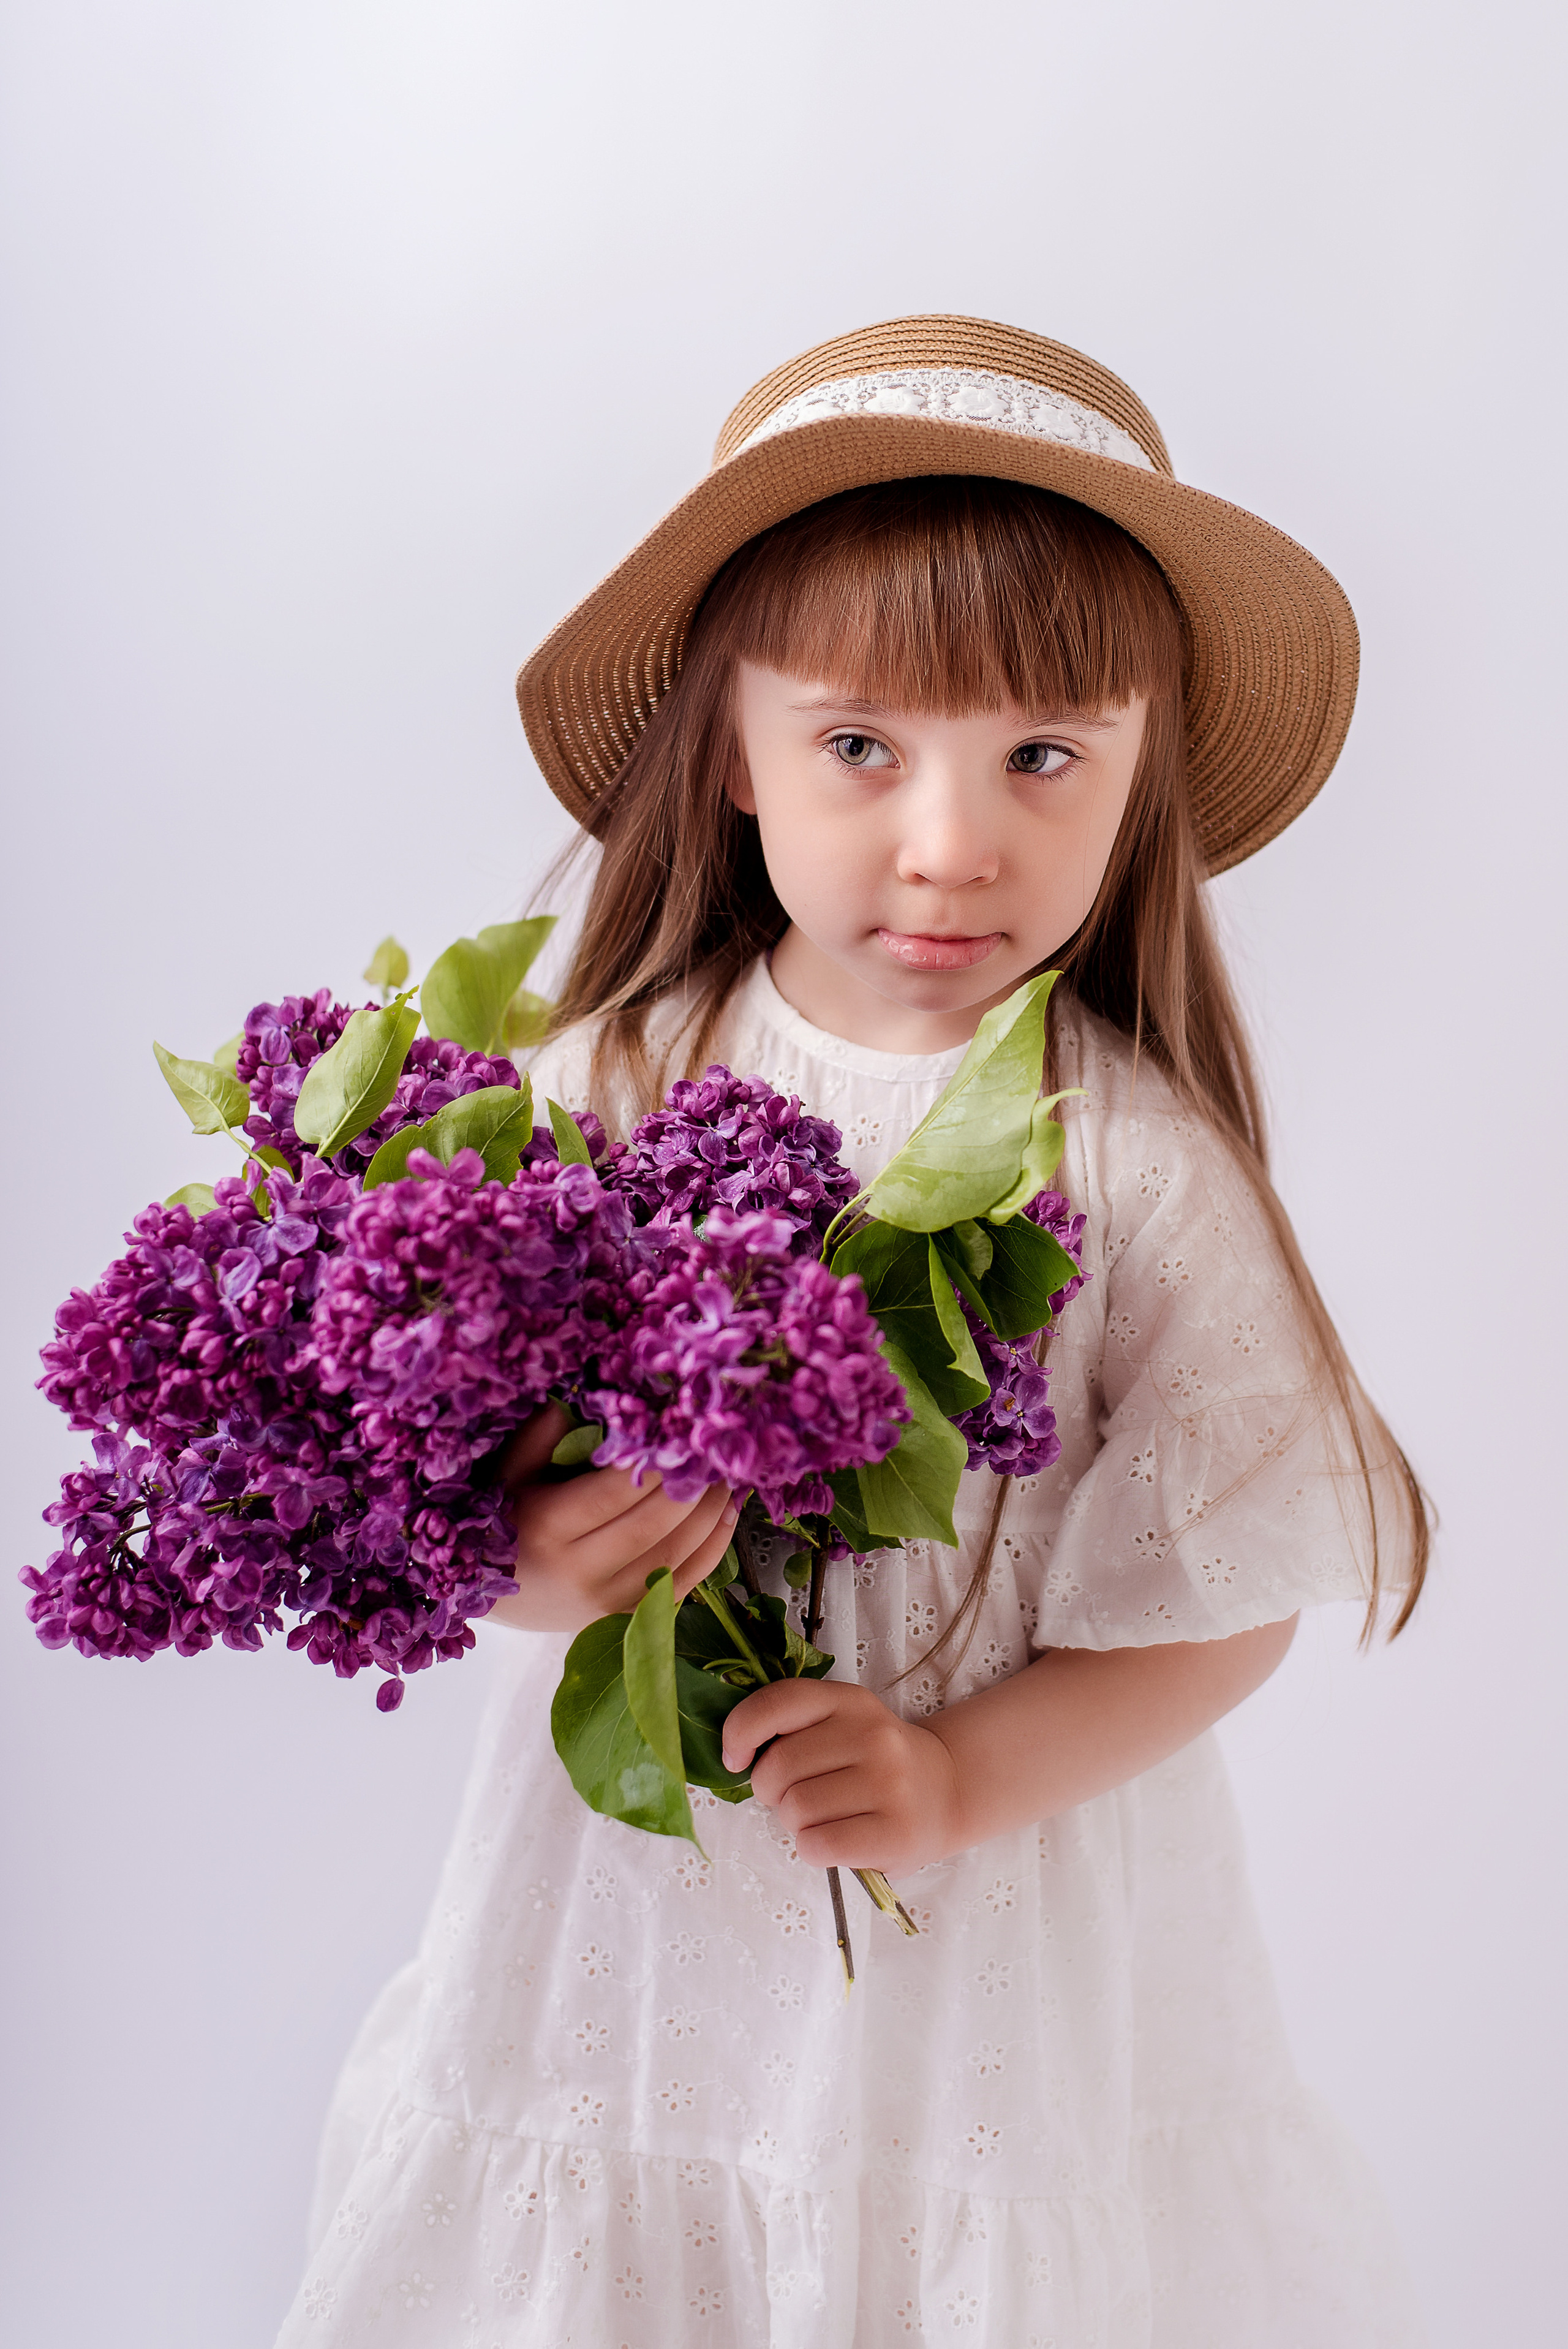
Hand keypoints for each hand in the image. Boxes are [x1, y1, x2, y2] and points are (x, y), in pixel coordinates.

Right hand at [489, 1403, 738, 1635]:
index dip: (652, 1467)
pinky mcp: (626, 1621)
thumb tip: (583, 1397)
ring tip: (727, 1476)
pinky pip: (682, 1585)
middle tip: (714, 1452)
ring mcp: (604, 1603)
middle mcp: (577, 1572)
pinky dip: (713, 1548)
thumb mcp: (509, 1472)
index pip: (610, 1494)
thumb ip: (540, 1435)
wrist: (494, 1595)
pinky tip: (727, 1514)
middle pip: (649, 1528)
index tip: (680, 1435)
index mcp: (545, 1528)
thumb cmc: (505, 1521)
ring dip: (711, 1515)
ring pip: (673, 1558)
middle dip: (691, 1488)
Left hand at [721, 1678, 964, 1872]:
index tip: (736, 1758)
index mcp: (850, 1701)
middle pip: (779, 1766)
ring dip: (794, 1823)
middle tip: (793, 1797)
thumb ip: (796, 1727)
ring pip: (796, 1809)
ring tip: (821, 1818)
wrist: (946, 1791)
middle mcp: (873, 1735)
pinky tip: (833, 1841)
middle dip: (770, 1790)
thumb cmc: (876, 1763)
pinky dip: (812, 1849)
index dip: (741, 1731)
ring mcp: (889, 1784)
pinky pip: (818, 1845)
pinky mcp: (895, 1833)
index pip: (778, 1702)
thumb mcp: (843, 1724)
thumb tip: (737, 1756)